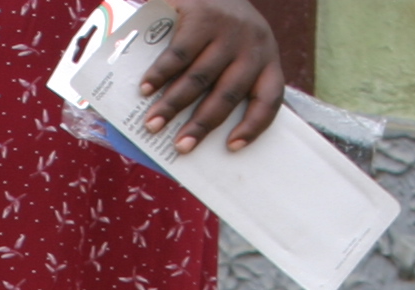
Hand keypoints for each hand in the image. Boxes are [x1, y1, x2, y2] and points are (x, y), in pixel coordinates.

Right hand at [136, 0, 283, 152]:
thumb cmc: (217, 23)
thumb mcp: (235, 47)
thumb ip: (225, 78)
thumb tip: (192, 123)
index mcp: (266, 59)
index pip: (269, 98)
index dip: (253, 126)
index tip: (232, 147)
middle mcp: (252, 45)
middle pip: (227, 95)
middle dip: (200, 125)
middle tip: (180, 146)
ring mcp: (228, 30)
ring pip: (199, 78)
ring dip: (172, 105)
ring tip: (152, 123)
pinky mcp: (203, 16)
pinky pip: (179, 54)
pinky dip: (159, 74)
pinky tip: (145, 89)